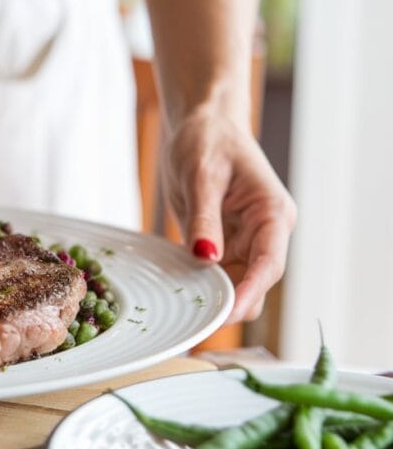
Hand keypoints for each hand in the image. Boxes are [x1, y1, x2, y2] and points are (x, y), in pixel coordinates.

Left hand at [163, 111, 296, 322]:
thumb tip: (206, 258)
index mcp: (272, 213)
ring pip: (235, 284)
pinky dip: (199, 284)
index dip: (249, 292)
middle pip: (254, 283)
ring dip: (212, 298)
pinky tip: (177, 294)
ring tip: (180, 314)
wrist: (201, 124)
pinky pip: (216, 273)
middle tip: (192, 323)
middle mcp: (266, 231)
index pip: (268, 264)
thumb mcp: (200, 175)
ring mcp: (246, 239)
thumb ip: (204, 218)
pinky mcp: (225, 242)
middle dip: (228, 304)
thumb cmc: (206, 139)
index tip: (227, 314)